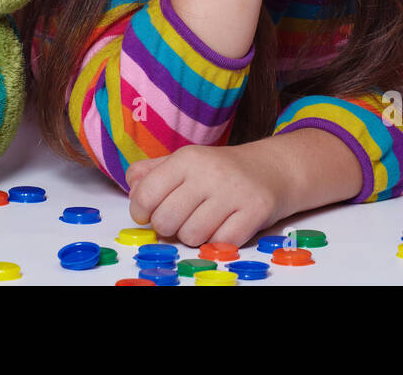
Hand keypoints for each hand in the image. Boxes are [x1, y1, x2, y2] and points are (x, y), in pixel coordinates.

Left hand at [125, 142, 293, 247]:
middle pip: (166, 221)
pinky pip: (221, 243)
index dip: (140, 211)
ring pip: (191, 236)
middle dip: (168, 227)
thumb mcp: (184, 162)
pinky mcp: (255, 211)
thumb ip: (152, 173)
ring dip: (194, 236)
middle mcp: (209, 173)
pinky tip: (225, 225)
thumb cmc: (219, 170)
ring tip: (204, 220)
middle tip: (180, 218)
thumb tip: (132, 190)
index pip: (145, 194)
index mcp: (187, 158)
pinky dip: (218, 242)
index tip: (148, 213)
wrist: (270, 169)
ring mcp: (234, 192)